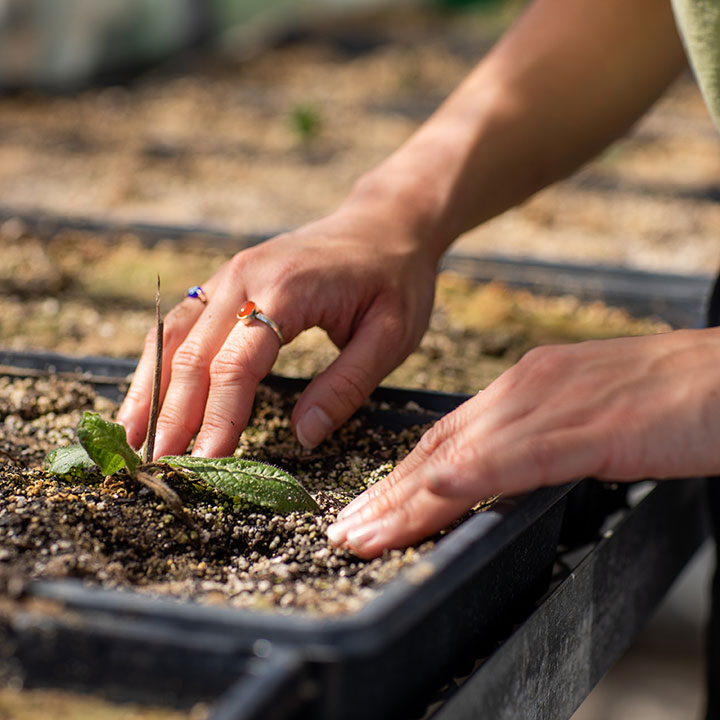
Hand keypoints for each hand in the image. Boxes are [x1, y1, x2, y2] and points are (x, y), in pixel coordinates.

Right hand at [116, 202, 437, 458]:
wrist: (385, 223)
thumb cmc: (394, 280)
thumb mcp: (391, 335)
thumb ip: (347, 385)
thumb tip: (305, 437)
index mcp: (288, 290)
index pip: (239, 363)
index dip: (219, 417)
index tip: (206, 463)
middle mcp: (246, 278)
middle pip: (194, 354)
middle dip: (173, 414)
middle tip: (156, 465)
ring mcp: (230, 275)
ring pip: (174, 336)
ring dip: (150, 387)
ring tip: (130, 436)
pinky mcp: (228, 281)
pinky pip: (182, 322)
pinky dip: (160, 360)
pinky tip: (148, 392)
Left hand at [327, 328, 719, 556]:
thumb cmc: (672, 397)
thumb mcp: (588, 414)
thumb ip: (543, 437)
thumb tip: (509, 471)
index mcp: (527, 383)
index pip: (448, 434)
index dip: (402, 475)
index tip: (370, 506)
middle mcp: (528, 387)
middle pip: (439, 445)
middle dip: (387, 492)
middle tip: (346, 527)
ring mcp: (554, 404)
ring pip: (463, 455)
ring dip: (408, 499)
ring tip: (365, 534)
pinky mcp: (591, 426)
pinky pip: (516, 456)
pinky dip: (469, 477)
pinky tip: (433, 496)